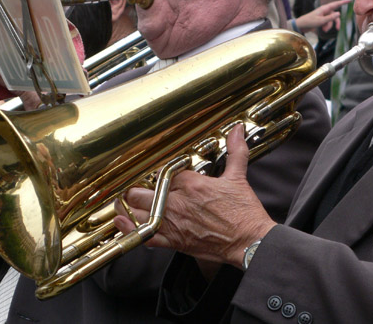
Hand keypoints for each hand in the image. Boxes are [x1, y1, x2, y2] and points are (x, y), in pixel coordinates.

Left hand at [114, 124, 276, 268]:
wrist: (249, 241)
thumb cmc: (244, 213)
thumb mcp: (239, 177)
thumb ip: (235, 151)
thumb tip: (237, 130)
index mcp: (191, 184)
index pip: (164, 173)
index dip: (157, 174)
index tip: (154, 175)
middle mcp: (178, 202)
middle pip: (142, 192)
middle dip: (134, 189)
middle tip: (132, 187)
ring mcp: (173, 223)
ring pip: (138, 212)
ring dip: (128, 206)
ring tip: (123, 201)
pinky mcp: (174, 242)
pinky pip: (145, 236)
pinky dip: (131, 230)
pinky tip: (123, 223)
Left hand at [295, 0, 349, 32]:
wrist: (301, 26)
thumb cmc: (310, 22)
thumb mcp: (321, 21)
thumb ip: (330, 18)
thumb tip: (339, 14)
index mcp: (324, 8)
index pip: (336, 4)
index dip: (343, 2)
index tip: (350, 0)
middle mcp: (325, 11)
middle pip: (335, 15)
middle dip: (336, 22)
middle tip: (337, 29)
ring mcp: (323, 15)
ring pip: (331, 20)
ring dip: (329, 26)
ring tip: (324, 29)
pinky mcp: (321, 20)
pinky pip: (327, 23)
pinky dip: (326, 26)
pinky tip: (322, 29)